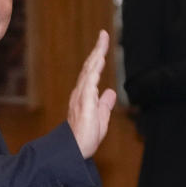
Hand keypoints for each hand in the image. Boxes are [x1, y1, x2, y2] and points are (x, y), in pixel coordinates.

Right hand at [68, 30, 117, 157]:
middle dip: (97, 50)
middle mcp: (81, 93)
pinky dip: (94, 71)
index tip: (103, 43)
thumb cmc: (85, 137)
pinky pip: (89, 83)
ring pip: (89, 71)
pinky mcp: (84, 103)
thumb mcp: (101, 118)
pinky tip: (99, 61)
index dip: (98, 57)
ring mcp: (81, 97)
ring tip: (102, 42)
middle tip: (103, 34)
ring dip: (96, 56)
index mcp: (86, 95)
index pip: (92, 72)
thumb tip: (110, 92)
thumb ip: (104, 104)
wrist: (75, 151)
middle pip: (90, 67)